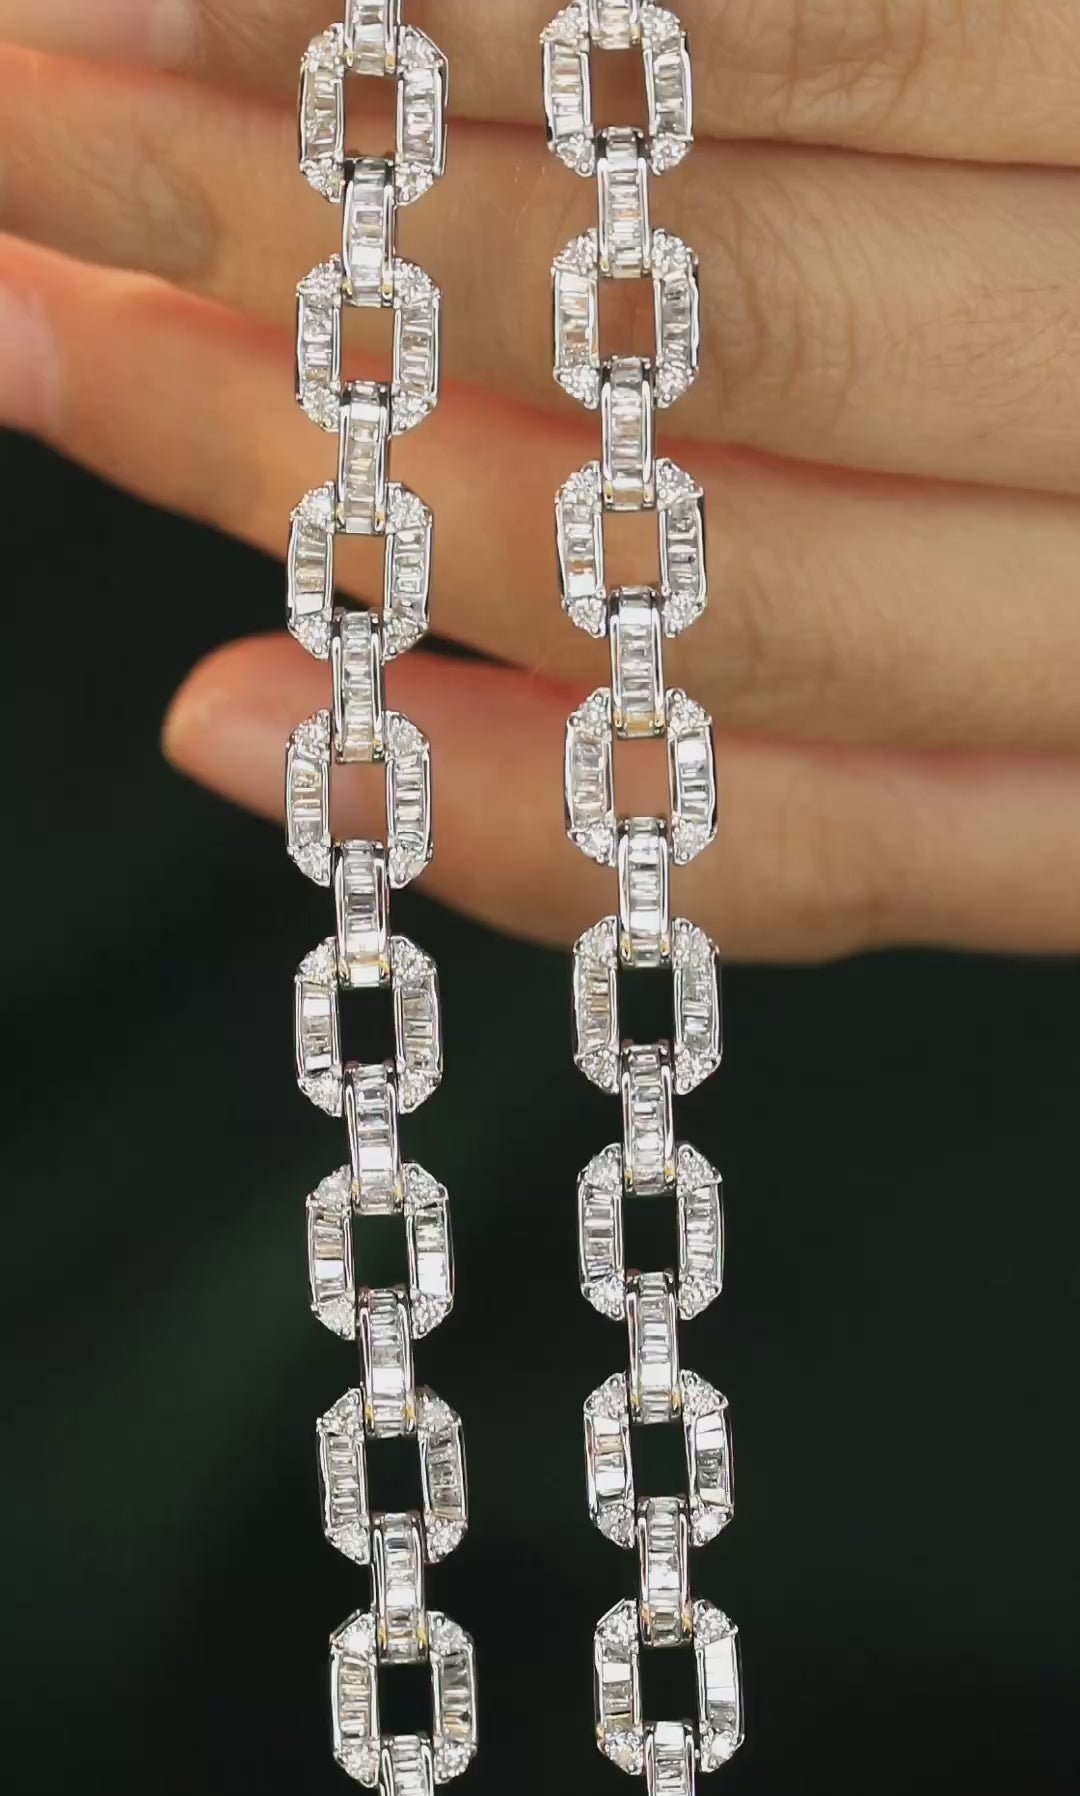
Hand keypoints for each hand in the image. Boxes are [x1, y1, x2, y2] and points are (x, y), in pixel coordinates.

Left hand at [4, 1, 1079, 957]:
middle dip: (307, 236)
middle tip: (10, 152)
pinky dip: (537, 823)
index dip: (392, 9)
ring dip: (334, 500)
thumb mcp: (1036, 54)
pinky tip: (265, 733)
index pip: (775, 25)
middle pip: (696, 323)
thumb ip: (870, 17)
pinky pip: (819, 866)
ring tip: (51, 361)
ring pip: (711, 604)